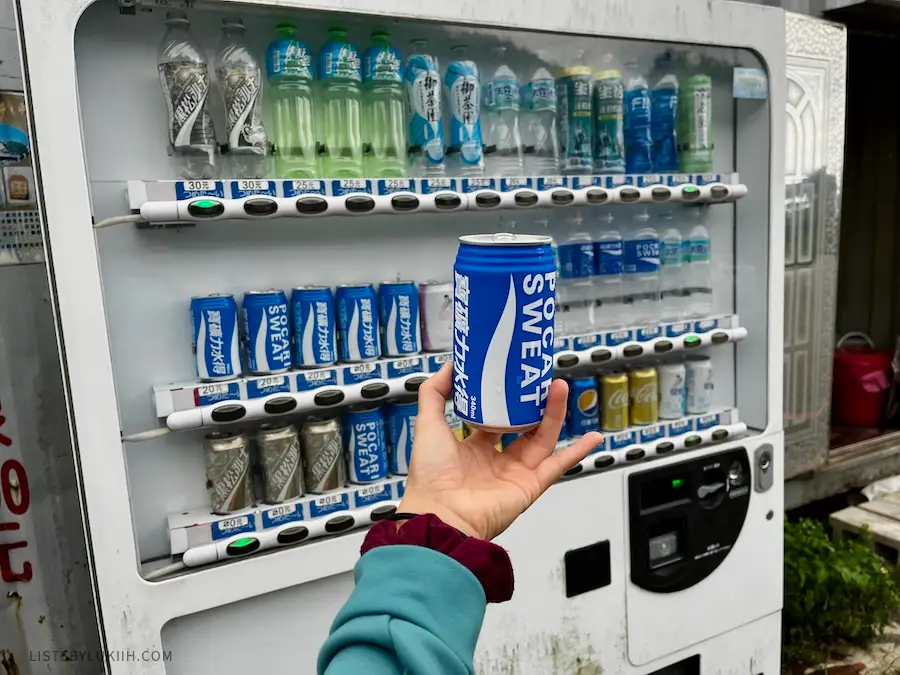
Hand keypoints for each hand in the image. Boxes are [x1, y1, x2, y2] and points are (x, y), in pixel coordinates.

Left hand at [397, 363, 602, 540]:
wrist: (442, 513)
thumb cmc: (430, 475)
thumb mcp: (428, 424)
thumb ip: (434, 394)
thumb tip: (449, 366)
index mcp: (471, 449)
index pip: (494, 419)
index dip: (504, 400)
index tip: (513, 378)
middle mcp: (495, 461)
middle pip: (523, 426)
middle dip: (534, 403)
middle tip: (541, 378)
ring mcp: (515, 474)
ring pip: (542, 438)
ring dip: (554, 413)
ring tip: (560, 387)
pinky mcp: (531, 486)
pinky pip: (559, 466)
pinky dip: (578, 452)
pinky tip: (594, 437)